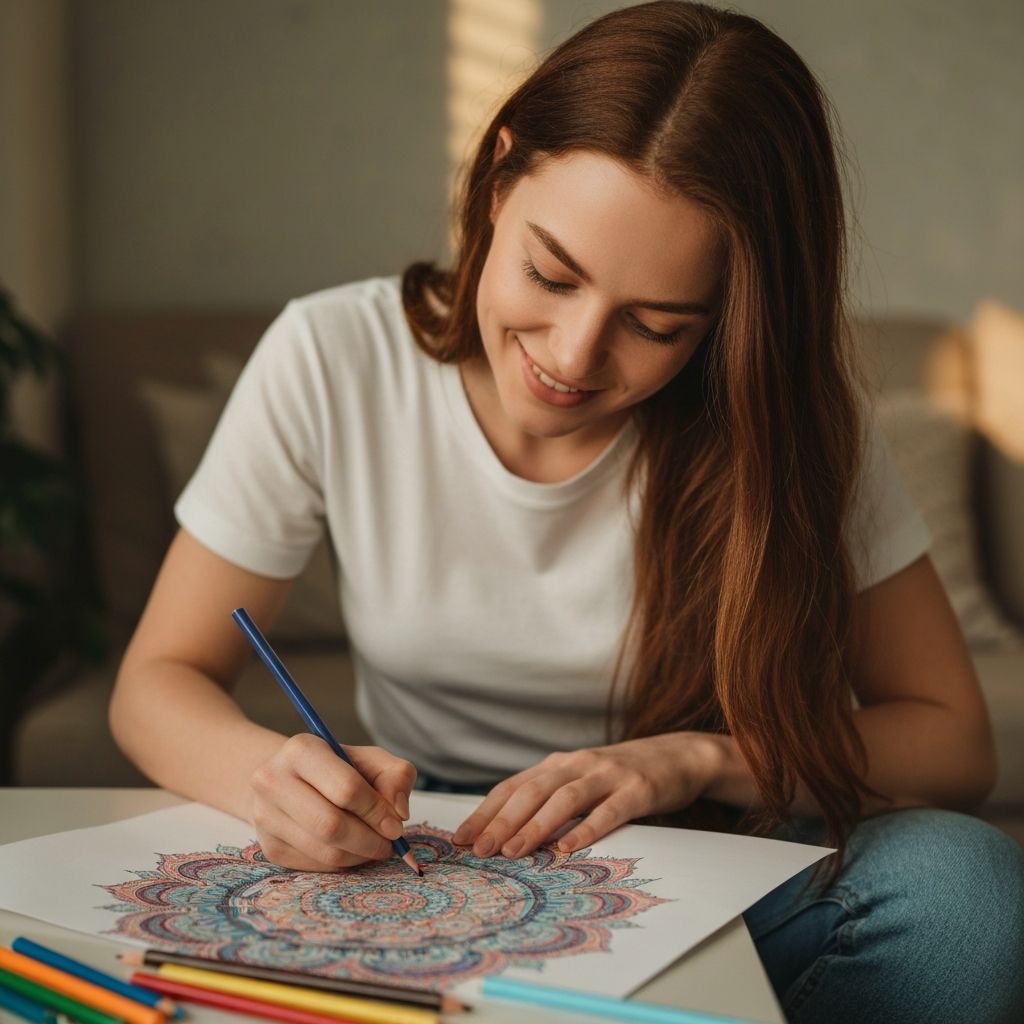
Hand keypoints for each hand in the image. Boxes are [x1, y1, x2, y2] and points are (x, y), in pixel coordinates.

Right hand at [249, 734, 415, 870]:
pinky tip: (350, 849)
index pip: (346, 788)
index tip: (396, 825)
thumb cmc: (338, 768)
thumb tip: (399, 813)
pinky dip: (342, 863)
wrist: (289, 779)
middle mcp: (273, 781)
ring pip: (324, 851)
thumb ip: (395, 776)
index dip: (376, 812)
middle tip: (389, 843)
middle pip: (331, 825)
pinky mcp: (269, 847)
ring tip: (374, 845)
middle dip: (369, 840)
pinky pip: (315, 867)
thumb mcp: (370, 759)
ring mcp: (265, 817)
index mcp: (301, 750)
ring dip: (359, 855)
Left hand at [451, 732, 718, 858]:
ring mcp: (608, 775)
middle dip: (502, 821)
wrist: (679, 756)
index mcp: (559, 763)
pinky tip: (568, 849)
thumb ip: (550, 796)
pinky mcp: (637, 790)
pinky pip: (608, 811)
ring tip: (513, 851)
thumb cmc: (622, 776)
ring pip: (564, 799)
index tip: (461, 839)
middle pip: (532, 792)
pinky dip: (586, 830)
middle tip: (479, 850)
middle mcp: (578, 764)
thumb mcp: (581, 779)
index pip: (513, 786)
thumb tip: (506, 830)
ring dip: (536, 826)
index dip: (485, 811)